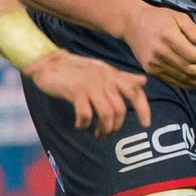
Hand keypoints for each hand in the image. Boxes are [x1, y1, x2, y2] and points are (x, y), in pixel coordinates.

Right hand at [28, 51, 150, 135]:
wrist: (49, 62)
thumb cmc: (78, 70)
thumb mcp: (103, 71)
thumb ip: (124, 78)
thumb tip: (144, 81)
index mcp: (113, 75)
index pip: (135, 91)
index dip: (143, 108)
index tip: (145, 124)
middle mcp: (105, 79)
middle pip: (120, 109)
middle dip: (116, 125)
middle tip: (107, 132)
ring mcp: (91, 85)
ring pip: (106, 113)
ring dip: (103, 128)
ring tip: (97, 133)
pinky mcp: (75, 91)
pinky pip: (85, 114)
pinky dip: (84, 124)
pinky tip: (80, 125)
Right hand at [121, 3, 195, 89]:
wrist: (132, 23)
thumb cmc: (158, 18)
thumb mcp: (177, 16)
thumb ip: (192, 29)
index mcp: (168, 38)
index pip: (192, 56)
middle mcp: (161, 53)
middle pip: (188, 70)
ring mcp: (154, 64)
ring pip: (181, 78)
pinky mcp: (151, 70)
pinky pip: (171, 81)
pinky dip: (186, 84)